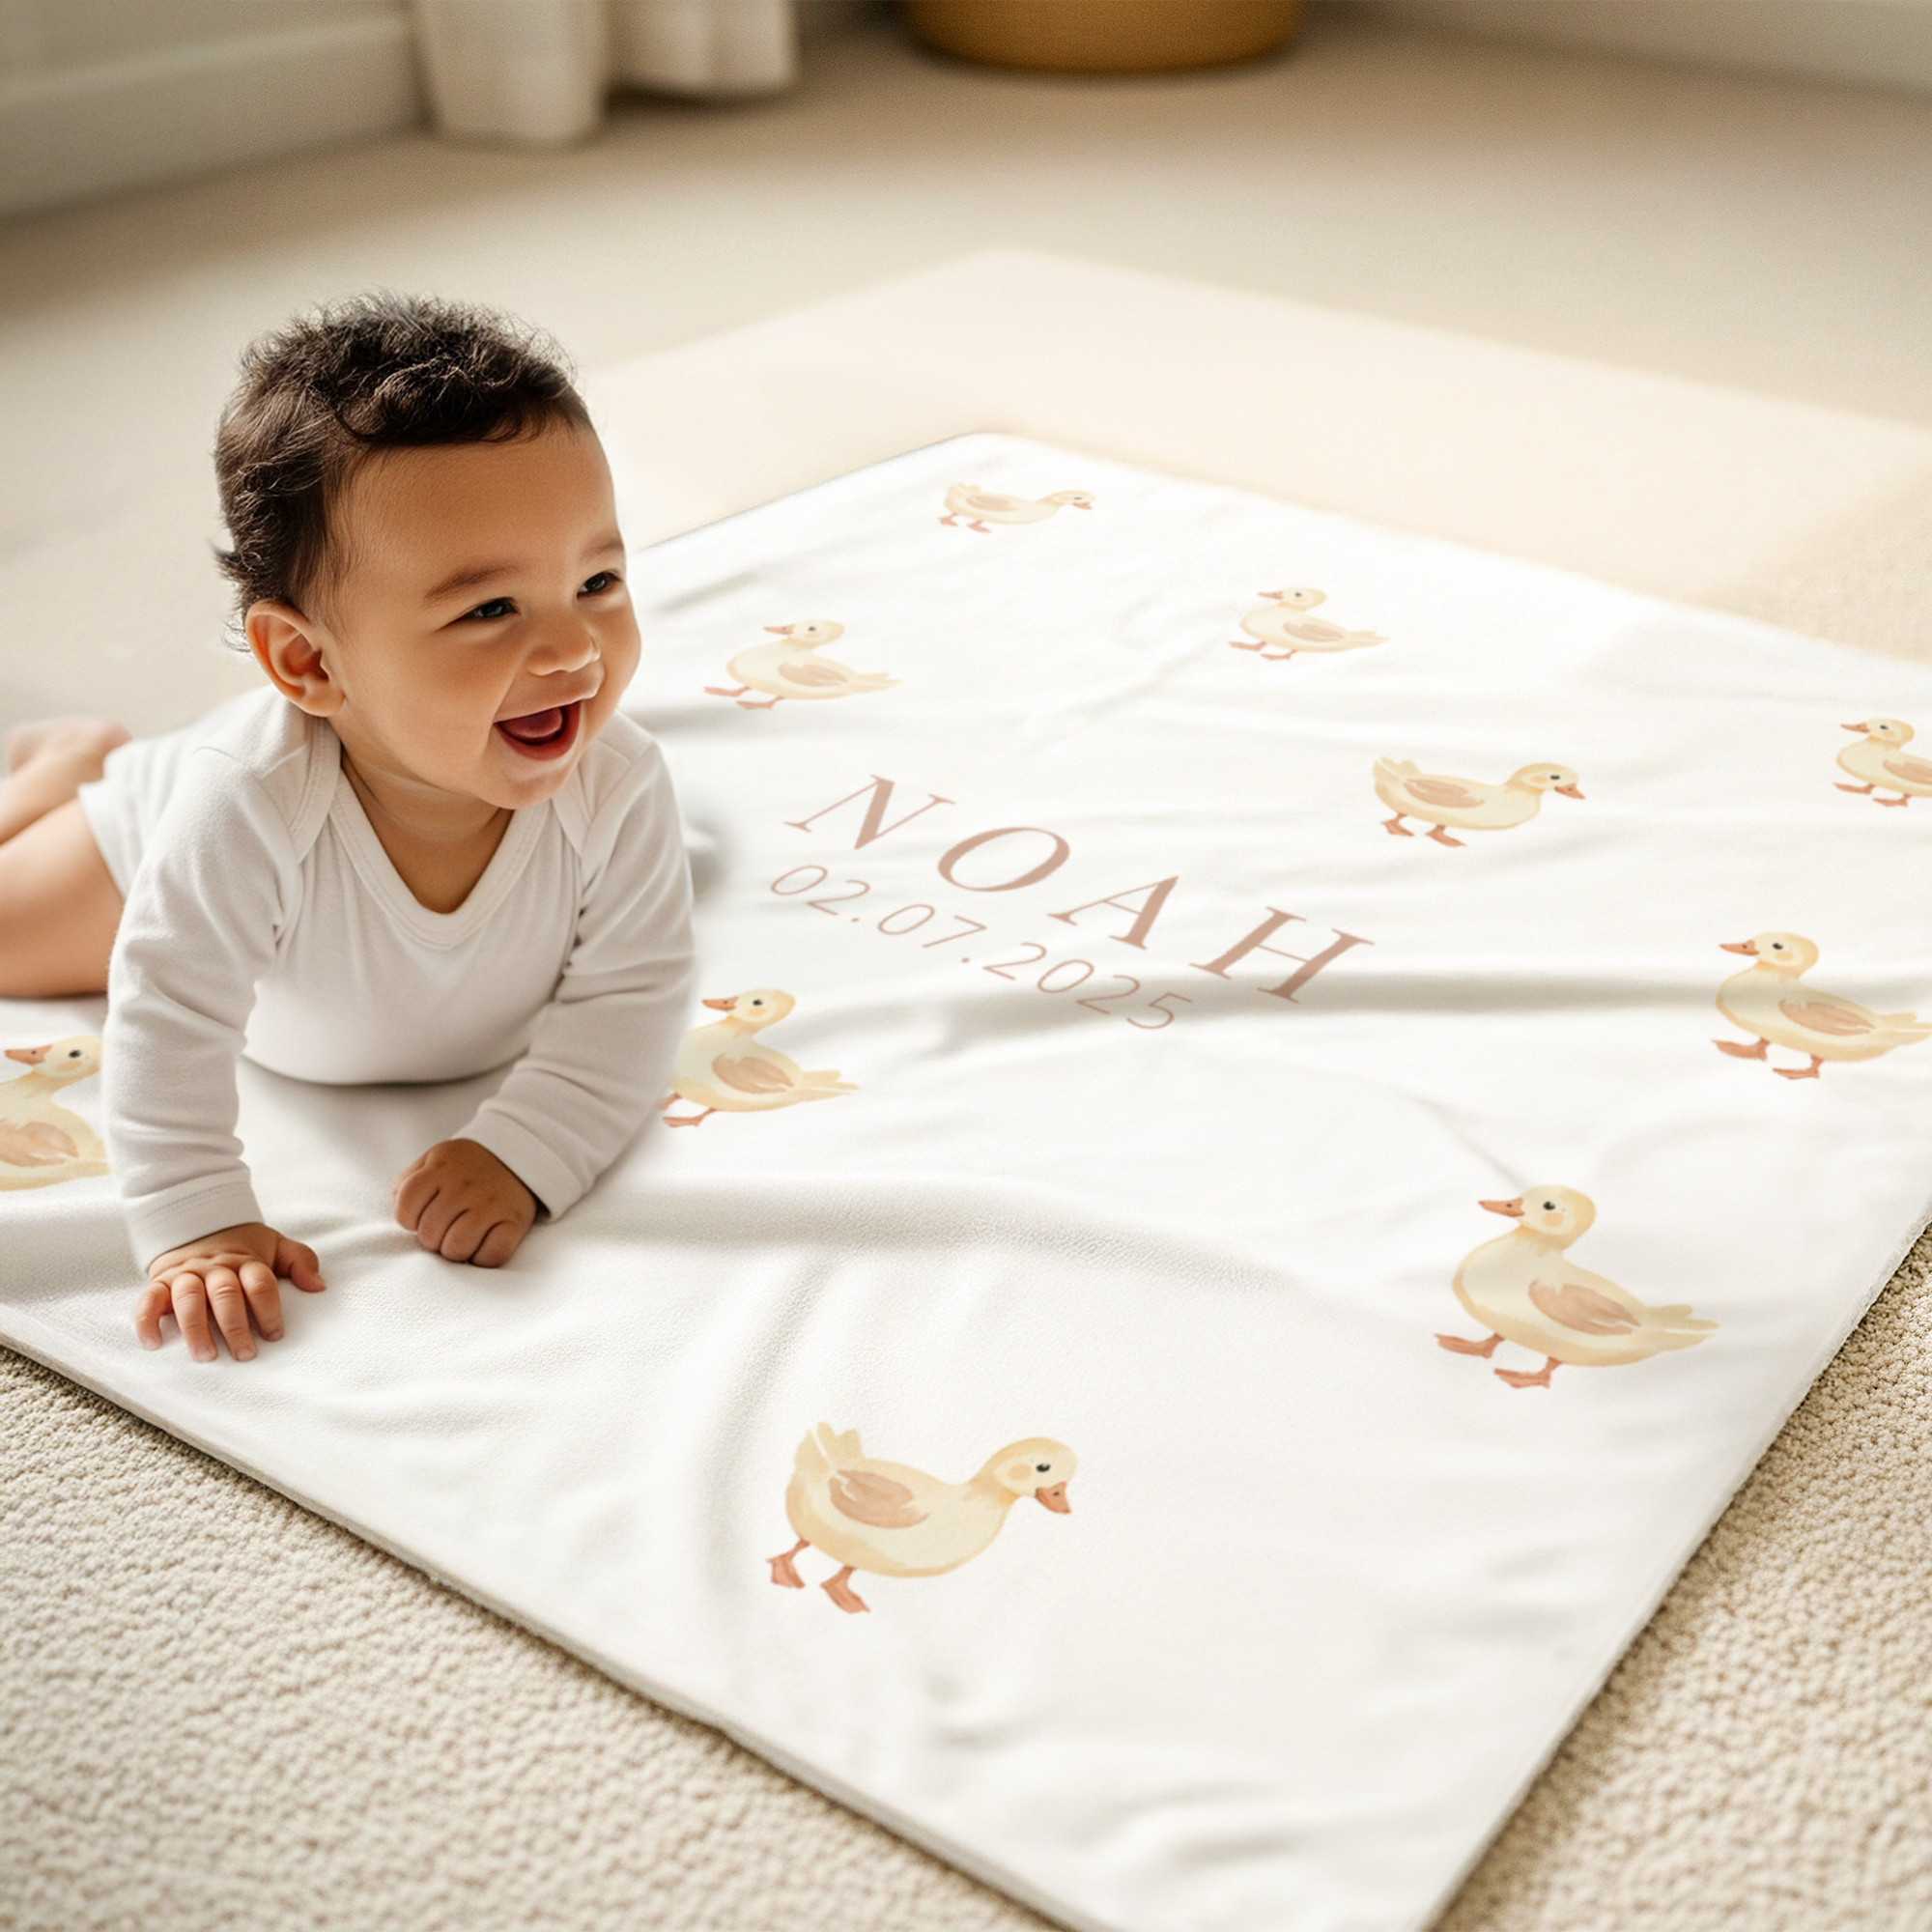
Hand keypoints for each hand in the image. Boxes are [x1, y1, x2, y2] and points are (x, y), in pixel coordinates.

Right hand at [138, 1223, 324, 1362]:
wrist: (196, 1224)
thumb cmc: (241, 1246)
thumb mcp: (275, 1245)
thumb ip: (299, 1261)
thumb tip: (319, 1287)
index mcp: (245, 1260)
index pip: (260, 1282)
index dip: (269, 1308)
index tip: (276, 1334)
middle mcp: (214, 1267)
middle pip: (225, 1294)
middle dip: (235, 1325)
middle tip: (245, 1354)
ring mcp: (185, 1274)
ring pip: (188, 1298)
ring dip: (196, 1328)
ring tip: (205, 1356)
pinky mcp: (159, 1281)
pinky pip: (148, 1300)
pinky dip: (147, 1321)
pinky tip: (154, 1343)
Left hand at [393, 1138, 535, 1267]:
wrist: (517, 1157)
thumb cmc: (466, 1166)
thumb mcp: (434, 1159)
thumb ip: (410, 1182)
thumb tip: (403, 1213)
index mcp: (441, 1168)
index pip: (406, 1207)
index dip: (409, 1219)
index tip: (423, 1216)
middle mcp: (465, 1185)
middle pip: (429, 1233)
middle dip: (433, 1237)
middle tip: (446, 1227)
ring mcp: (491, 1204)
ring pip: (456, 1249)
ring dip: (455, 1250)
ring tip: (462, 1236)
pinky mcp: (515, 1221)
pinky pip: (491, 1257)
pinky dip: (483, 1258)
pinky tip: (483, 1243)